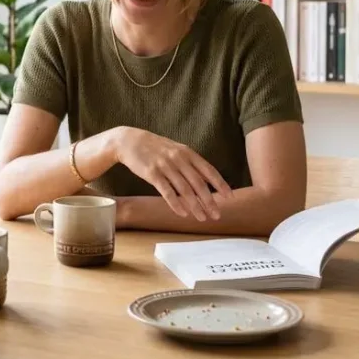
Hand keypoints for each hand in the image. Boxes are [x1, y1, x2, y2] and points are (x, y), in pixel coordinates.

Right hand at [111, 127, 231, 220]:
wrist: (129, 140)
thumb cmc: (155, 148)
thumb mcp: (176, 150)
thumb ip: (191, 163)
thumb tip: (208, 179)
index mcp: (187, 153)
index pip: (209, 170)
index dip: (220, 184)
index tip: (229, 197)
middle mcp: (179, 159)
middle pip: (198, 183)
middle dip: (210, 201)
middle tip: (217, 215)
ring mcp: (165, 166)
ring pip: (184, 190)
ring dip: (195, 206)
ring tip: (202, 218)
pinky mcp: (152, 173)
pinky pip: (166, 191)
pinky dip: (176, 203)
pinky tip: (183, 213)